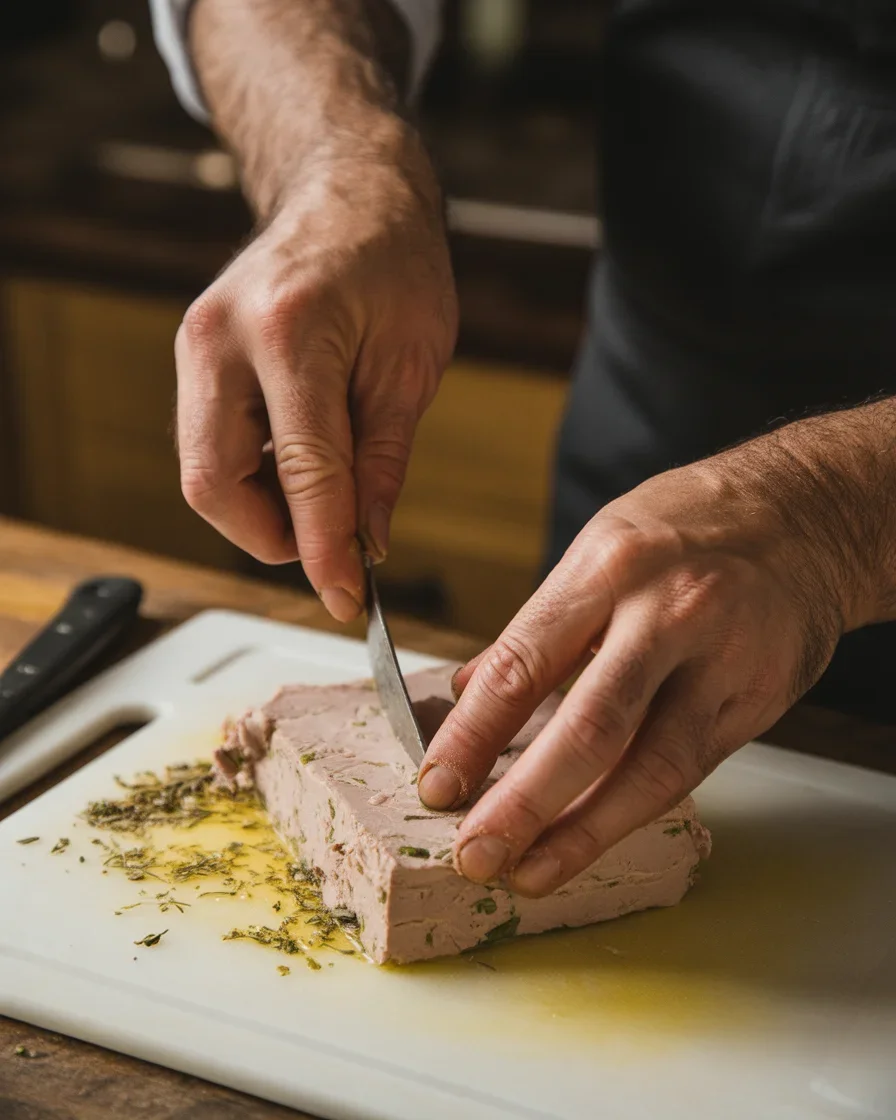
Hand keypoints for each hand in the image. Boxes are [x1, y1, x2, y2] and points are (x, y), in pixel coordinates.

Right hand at [175, 129, 456, 620]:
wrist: (348, 190)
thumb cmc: (395, 261)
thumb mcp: (412, 366)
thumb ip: (384, 462)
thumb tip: (367, 544)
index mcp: (291, 332)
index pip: (302, 472)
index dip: (325, 549)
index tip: (348, 597)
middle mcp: (223, 339)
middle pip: (215, 484)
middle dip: (272, 538)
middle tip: (330, 551)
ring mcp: (196, 345)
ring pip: (203, 472)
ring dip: (260, 511)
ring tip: (323, 503)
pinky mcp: (193, 356)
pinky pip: (209, 445)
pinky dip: (250, 478)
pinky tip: (297, 470)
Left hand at [418, 446, 862, 895]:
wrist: (804, 516)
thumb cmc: (687, 526)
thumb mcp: (599, 547)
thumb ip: (536, 628)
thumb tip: (468, 691)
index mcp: (608, 568)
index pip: (525, 663)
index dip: (473, 734)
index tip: (437, 784)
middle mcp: (667, 613)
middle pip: (591, 727)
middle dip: (525, 801)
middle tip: (477, 852)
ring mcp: (722, 661)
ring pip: (651, 767)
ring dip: (584, 832)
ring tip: (531, 872)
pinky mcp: (760, 700)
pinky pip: (690, 769)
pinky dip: (635, 810)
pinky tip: (593, 838)